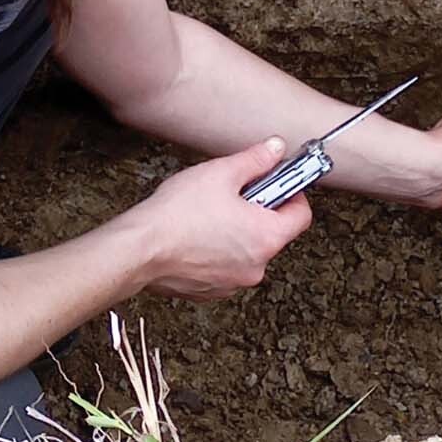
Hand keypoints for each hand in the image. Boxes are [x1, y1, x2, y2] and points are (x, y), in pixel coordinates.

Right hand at [126, 137, 314, 300]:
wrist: (139, 249)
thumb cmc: (177, 215)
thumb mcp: (221, 173)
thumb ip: (255, 161)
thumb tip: (274, 150)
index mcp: (267, 237)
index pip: (301, 215)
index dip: (293, 194)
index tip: (279, 183)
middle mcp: (256, 266)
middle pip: (273, 233)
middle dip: (258, 211)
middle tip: (235, 194)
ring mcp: (234, 282)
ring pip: (248, 250)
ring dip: (237, 232)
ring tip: (210, 214)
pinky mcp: (212, 291)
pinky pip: (226, 266)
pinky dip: (218, 251)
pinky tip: (198, 235)